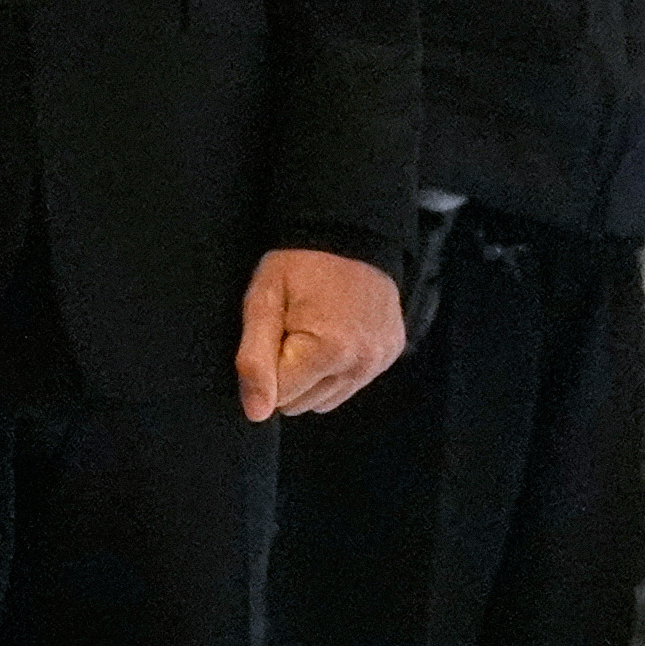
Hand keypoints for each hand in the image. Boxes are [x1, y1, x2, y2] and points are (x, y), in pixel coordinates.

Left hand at [240, 245, 408, 423]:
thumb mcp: (263, 302)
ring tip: (311, 333)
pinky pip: (351, 384)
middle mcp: (361, 363)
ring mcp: (379, 361)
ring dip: (312, 378)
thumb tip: (256, 413)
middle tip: (290, 331)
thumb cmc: (299, 264)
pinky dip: (337, 370)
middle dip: (289, 377)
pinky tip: (334, 335)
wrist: (349, 232)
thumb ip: (255, 361)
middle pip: (303, 405)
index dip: (267, 369)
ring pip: (326, 400)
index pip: (279, 398)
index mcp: (328, 351)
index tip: (273, 335)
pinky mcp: (390, 354)